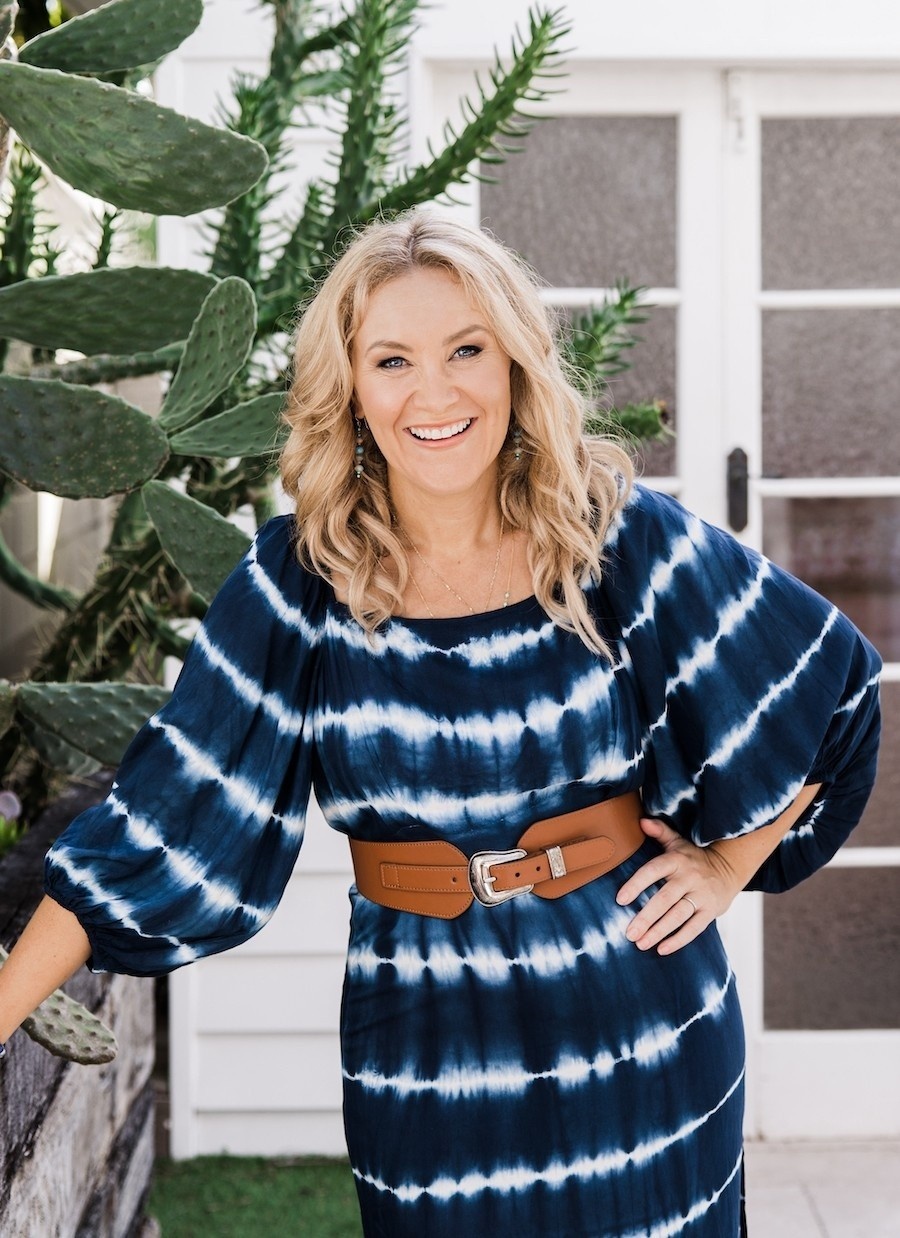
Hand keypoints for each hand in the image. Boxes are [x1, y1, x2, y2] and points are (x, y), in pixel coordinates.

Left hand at [616, 817, 742, 954]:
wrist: (729, 868)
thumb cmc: (693, 858)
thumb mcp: (677, 842)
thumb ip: (659, 831)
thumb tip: (641, 821)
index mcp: (676, 860)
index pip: (653, 871)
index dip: (636, 884)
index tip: (620, 900)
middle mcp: (689, 877)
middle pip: (665, 899)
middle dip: (646, 917)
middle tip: (629, 933)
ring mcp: (701, 895)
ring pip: (678, 916)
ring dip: (659, 931)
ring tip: (640, 944)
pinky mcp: (711, 911)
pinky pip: (694, 928)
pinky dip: (678, 940)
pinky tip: (661, 949)